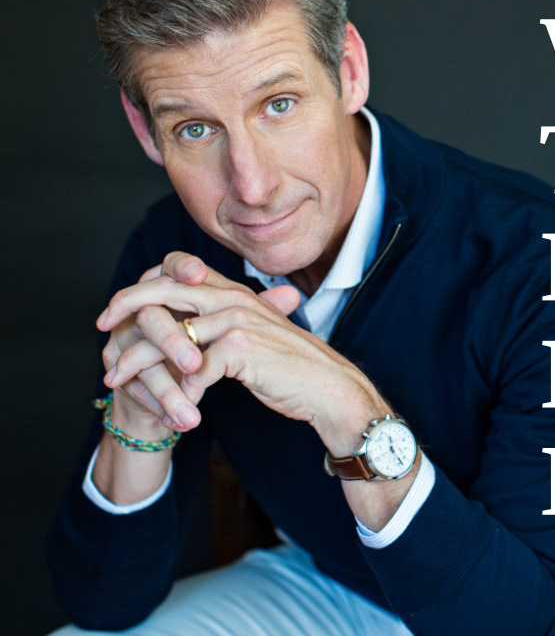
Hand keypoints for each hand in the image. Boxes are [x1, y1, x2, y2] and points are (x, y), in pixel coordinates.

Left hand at [98, 252, 389, 453]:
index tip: (116, 308)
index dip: (141, 287)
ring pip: (170, 338)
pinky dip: (177, 392)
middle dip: (124, 311)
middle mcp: (233, 299)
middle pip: (164, 293)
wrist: (327, 386)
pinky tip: (167, 405)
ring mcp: (237, 321)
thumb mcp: (255, 333)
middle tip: (101, 331)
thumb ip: (225, 322)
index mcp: (234, 292)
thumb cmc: (291, 366)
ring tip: (115, 379)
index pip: (177, 275)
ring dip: (138, 362)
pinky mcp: (241, 349)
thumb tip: (189, 325)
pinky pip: (194, 372)